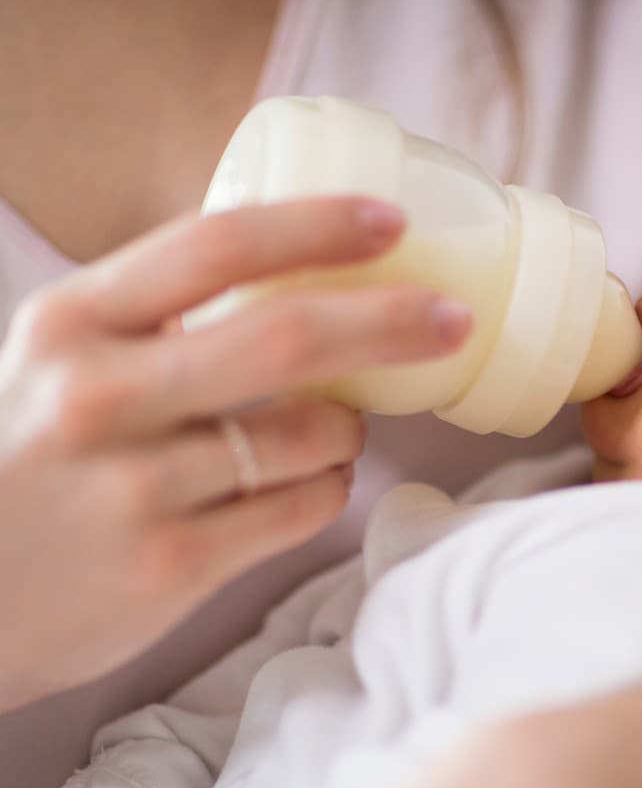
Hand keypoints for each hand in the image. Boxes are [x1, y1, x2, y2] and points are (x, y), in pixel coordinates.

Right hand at [0, 197, 471, 709]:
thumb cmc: (25, 465)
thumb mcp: (57, 363)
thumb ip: (152, 321)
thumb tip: (293, 273)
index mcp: (73, 323)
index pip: (214, 247)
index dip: (317, 227)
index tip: (392, 223)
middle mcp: (98, 396)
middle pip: (285, 337)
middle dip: (391, 321)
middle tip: (453, 318)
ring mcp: (134, 487)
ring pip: (308, 434)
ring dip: (350, 426)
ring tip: (339, 427)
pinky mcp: (169, 564)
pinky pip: (301, 509)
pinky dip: (328, 487)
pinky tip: (314, 481)